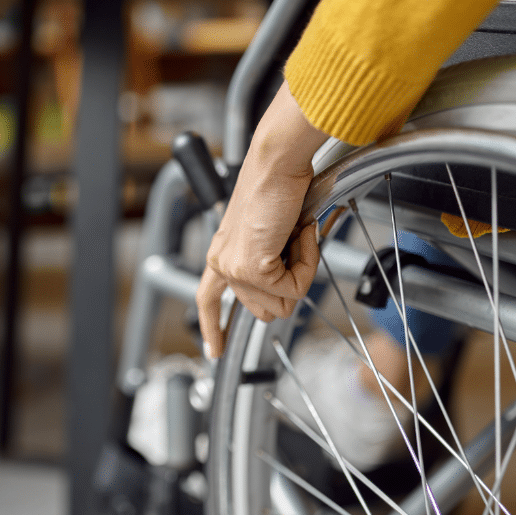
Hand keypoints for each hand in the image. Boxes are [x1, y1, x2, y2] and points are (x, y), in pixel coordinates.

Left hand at [196, 81, 327, 358]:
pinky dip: (307, 262)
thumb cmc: (279, 186)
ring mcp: (235, 268)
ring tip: (297, 234)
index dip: (213, 328)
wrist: (278, 162)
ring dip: (301, 272)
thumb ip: (270, 263)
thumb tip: (286, 291)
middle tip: (297, 244)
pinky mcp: (253, 268)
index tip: (215, 352)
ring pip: (283, 303)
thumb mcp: (271, 233)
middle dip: (291, 286)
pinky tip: (300, 232)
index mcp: (222, 254)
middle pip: (266, 310)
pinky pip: (294, 288)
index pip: (208, 301)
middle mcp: (222, 263)